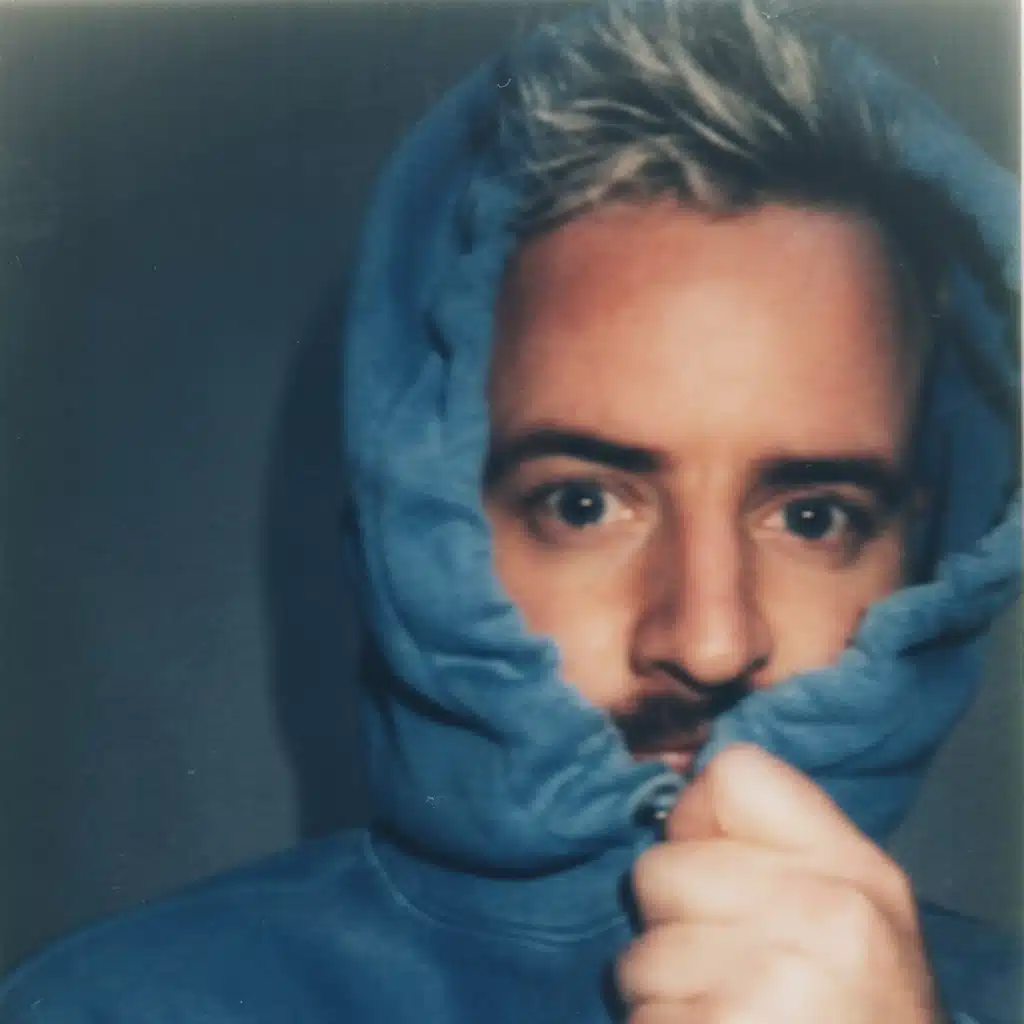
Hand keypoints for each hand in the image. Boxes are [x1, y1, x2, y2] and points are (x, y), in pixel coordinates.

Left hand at [617, 745, 940, 1022]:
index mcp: (856, 872)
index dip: (700, 816)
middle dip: (671, 920)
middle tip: (724, 963)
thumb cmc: (853, 1014)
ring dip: (662, 990)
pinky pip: (640, 1014)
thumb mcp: (851, 918)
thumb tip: (676, 801)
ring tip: (723, 1013)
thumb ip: (775, 853)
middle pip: (661, 866)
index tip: (716, 865)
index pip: (732, 772)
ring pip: (638, 951)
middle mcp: (825, 917)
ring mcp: (774, 985)